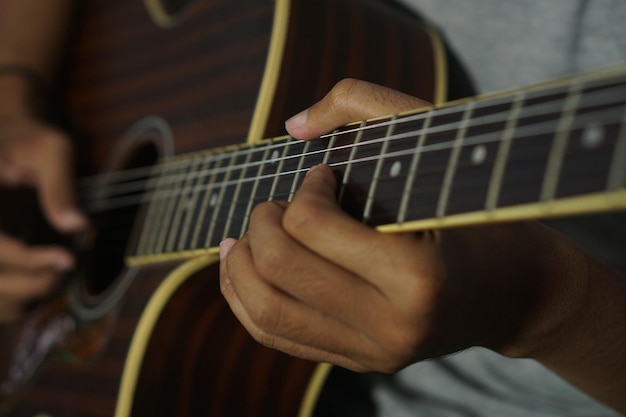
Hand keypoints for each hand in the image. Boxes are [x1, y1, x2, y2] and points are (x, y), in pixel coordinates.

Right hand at [0, 115, 85, 320]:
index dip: (30, 260)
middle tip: (68, 265)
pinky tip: (44, 278)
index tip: (69, 259)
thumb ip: (60, 184)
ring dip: (23, 295)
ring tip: (58, 272)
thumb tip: (77, 225)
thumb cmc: (28, 140)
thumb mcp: (50, 149)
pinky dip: (17, 299)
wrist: (7, 140)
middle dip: (30, 282)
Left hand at [218, 79, 624, 412]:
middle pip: (278, 269)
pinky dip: (243, 300)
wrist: (516, 292)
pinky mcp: (358, 363)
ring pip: (266, 312)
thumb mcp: (438, 143)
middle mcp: (390, 326)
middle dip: (260, 223)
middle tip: (277, 203)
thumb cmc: (478, 213)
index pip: (311, 225)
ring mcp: (371, 352)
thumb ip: (363, 104)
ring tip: (243, 235)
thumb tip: (292, 126)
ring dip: (237, 266)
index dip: (305, 188)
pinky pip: (276, 337)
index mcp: (416, 275)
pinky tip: (241, 269)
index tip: (323, 175)